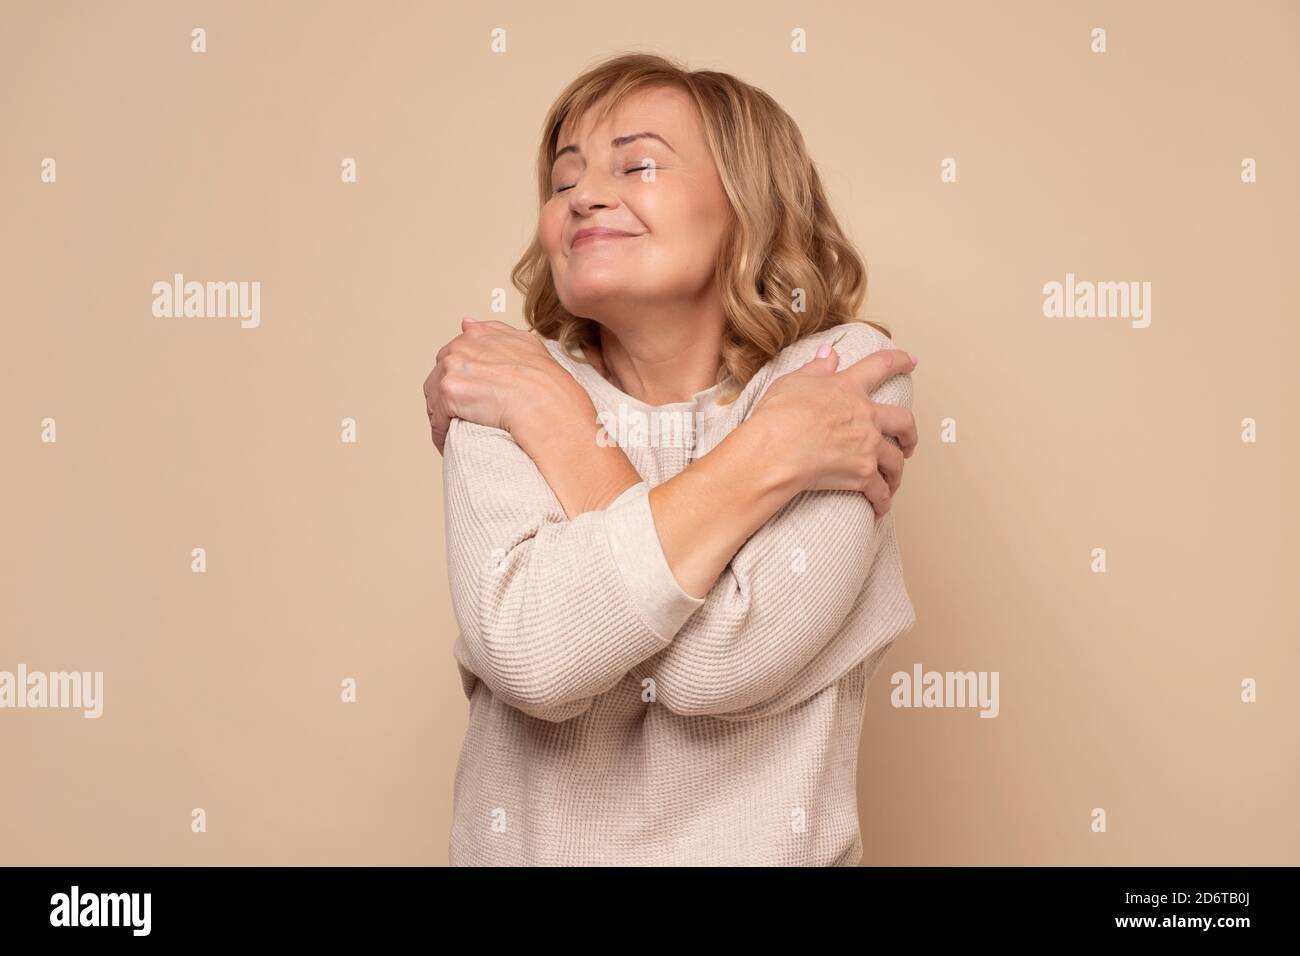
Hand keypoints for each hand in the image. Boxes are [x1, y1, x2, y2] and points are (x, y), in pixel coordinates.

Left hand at [423, 318, 577, 454]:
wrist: (546, 404)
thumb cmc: (544, 381)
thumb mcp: (525, 344)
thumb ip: (495, 332)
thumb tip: (467, 323)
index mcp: (478, 335)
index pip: (454, 355)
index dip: (460, 377)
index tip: (467, 394)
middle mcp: (462, 346)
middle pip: (439, 375)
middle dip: (445, 396)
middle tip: (459, 416)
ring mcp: (453, 367)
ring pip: (434, 397)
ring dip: (441, 415)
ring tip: (453, 431)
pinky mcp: (449, 391)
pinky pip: (437, 418)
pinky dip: (441, 432)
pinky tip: (448, 442)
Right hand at [750, 344, 917, 515]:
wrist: (775, 449)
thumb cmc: (778, 416)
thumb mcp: (793, 381)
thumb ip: (816, 367)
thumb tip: (830, 353)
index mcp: (849, 388)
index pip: (881, 366)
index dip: (898, 361)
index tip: (911, 360)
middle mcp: (866, 416)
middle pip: (904, 421)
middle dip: (910, 433)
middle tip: (909, 441)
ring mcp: (868, 446)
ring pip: (897, 460)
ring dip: (896, 473)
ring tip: (892, 481)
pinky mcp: (863, 475)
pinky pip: (880, 492)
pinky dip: (882, 502)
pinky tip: (879, 509)